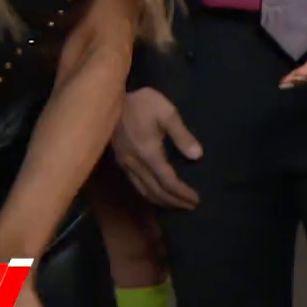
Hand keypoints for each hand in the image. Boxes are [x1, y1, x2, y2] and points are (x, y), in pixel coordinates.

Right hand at [110, 88, 201, 210]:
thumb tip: (197, 156)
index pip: (168, 181)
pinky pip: (136, 184)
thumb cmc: (141, 104)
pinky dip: (148, 194)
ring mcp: (126, 164)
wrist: (109, 99)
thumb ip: (182, 135)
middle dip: (174, 201)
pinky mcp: (120, 161)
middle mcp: (136, 164)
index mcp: (149, 153)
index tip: (196, 200)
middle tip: (190, 207)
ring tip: (176, 205)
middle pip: (156, 191)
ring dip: (161, 201)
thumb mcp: (166, 112)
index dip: (182, 193)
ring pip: (144, 191)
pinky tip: (155, 193)